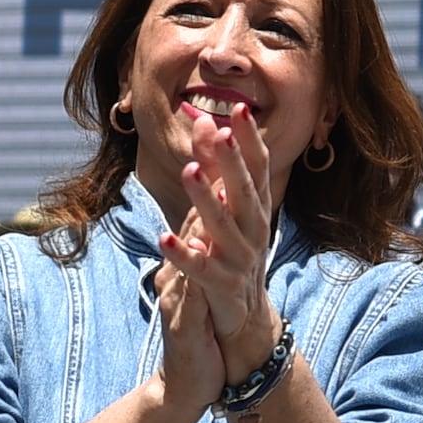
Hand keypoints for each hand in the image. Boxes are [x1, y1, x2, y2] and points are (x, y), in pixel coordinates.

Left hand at [166, 99, 288, 376]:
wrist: (243, 315)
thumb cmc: (232, 251)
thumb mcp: (225, 206)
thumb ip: (215, 165)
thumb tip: (205, 120)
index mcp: (256, 207)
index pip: (258, 167)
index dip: (249, 139)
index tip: (239, 108)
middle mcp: (255, 229)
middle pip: (244, 191)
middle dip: (232, 161)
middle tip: (220, 131)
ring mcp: (240, 258)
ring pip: (223, 226)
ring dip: (206, 199)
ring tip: (190, 172)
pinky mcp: (221, 285)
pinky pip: (201, 269)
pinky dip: (184, 254)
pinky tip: (165, 239)